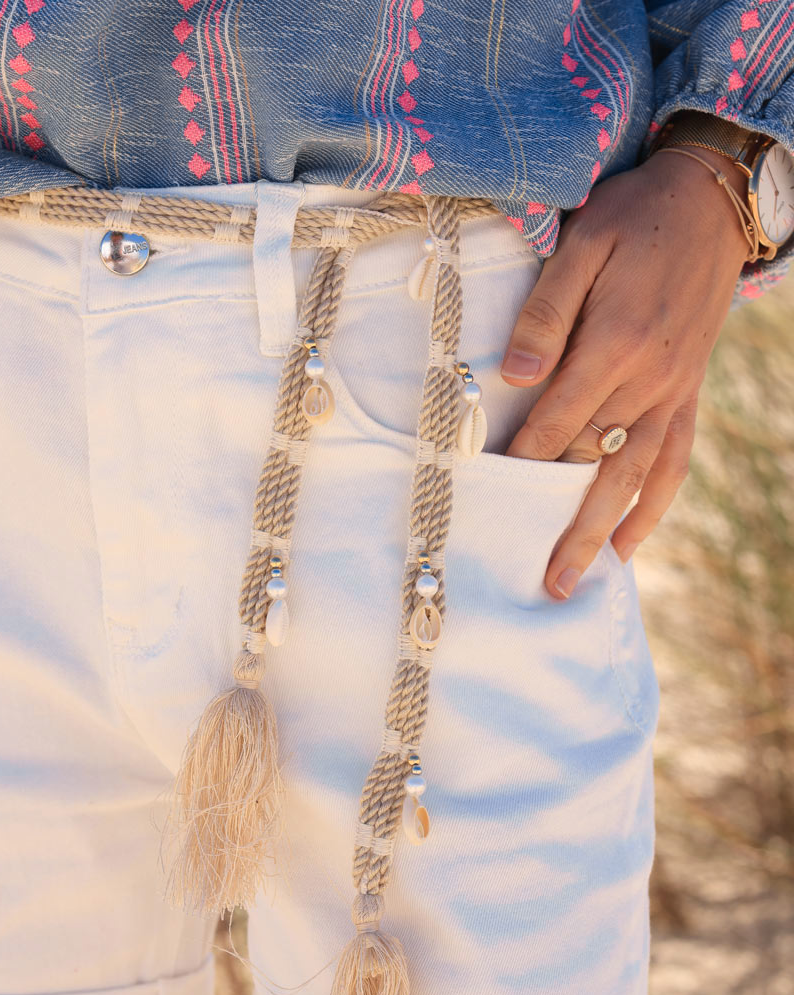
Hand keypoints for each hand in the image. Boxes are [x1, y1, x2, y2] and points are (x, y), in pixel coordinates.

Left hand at [500, 147, 748, 599]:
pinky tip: (629, 543)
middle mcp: (647, 380)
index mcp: (614, 343)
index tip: (493, 502)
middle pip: (595, 465)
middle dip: (563, 526)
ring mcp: (672, 393)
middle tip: (541, 582)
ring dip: (605, 533)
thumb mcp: (583, 244)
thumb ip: (547, 312)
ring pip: (635, 478)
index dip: (523, 463)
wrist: (710, 204)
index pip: (556, 422)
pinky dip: (653, 507)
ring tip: (579, 580)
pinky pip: (673, 463)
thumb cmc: (635, 219)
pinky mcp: (687, 395)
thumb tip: (515, 376)